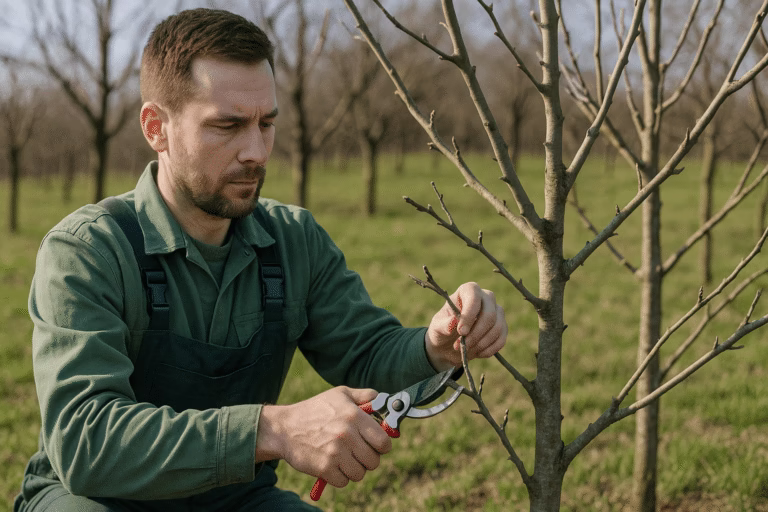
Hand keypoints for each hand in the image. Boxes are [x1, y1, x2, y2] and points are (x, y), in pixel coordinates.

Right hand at [256, 387, 392, 488]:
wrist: (284, 428)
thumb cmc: (314, 409)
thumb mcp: (340, 394)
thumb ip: (365, 395)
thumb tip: (384, 400)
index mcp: (354, 416)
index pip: (384, 441)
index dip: (382, 445)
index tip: (376, 445)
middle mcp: (347, 434)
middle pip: (374, 461)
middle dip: (367, 459)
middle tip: (357, 452)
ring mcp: (335, 453)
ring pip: (360, 473)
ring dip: (353, 469)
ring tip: (343, 458)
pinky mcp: (324, 468)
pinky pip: (344, 482)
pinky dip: (339, 477)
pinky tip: (331, 465)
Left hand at [425, 282, 506, 369]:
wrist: (449, 345)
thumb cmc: (443, 329)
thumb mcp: (437, 327)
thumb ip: (444, 324)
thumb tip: (454, 321)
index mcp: (467, 291)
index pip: (474, 296)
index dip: (469, 314)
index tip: (461, 332)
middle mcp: (485, 297)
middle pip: (489, 313)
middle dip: (476, 333)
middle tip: (463, 345)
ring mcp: (496, 311)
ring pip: (497, 327)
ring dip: (482, 343)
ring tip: (467, 350)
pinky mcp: (502, 326)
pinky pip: (502, 338)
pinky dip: (490, 349)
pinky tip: (478, 353)